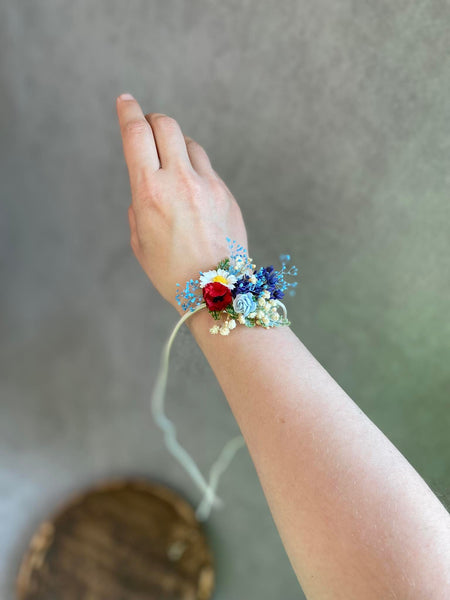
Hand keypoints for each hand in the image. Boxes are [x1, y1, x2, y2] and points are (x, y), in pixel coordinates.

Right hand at [116, 93, 248, 314]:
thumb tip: (146, 187)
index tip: (125, 100)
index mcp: (150, 192)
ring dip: (176, 145)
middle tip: (148, 127)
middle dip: (153, 121)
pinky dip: (195, 169)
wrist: (216, 292)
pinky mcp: (227, 193)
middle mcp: (180, 180)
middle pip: (166, 125)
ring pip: (190, 143)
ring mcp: (208, 185)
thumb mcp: (139, 242)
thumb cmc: (171, 273)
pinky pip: (207, 168)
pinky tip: (193, 191)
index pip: (136, 134)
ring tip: (172, 165)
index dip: (128, 111)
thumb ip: (138, 205)